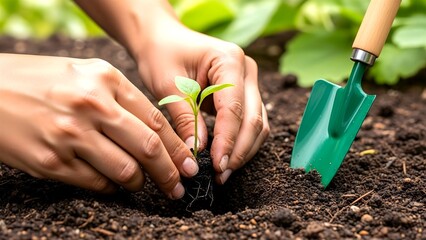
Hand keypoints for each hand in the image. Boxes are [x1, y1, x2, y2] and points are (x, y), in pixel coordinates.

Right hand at [0, 54, 197, 198]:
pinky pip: (97, 183)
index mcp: (106, 79)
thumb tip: (156, 132)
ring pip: (126, 171)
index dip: (180, 148)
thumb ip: (121, 98)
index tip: (190, 164)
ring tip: (140, 183)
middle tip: (179, 186)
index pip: (157, 121)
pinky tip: (110, 181)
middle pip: (149, 148)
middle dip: (171, 173)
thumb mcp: (85, 74)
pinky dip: (111, 186)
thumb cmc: (41, 80)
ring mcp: (71, 135)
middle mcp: (92, 106)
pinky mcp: (52, 161)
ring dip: (139, 182)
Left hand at [136, 20, 269, 183]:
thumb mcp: (167, 85)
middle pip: (253, 118)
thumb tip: (198, 152)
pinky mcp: (243, 94)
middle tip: (220, 175)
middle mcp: (246, 70)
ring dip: (243, 150)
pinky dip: (240, 142)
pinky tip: (224, 157)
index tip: (216, 165)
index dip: (227, 140)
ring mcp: (248, 81)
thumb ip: (185, 117)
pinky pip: (249, 122)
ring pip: (257, 123)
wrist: (162, 40)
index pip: (234, 108)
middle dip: (238, 150)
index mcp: (229, 60)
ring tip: (222, 172)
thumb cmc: (161, 55)